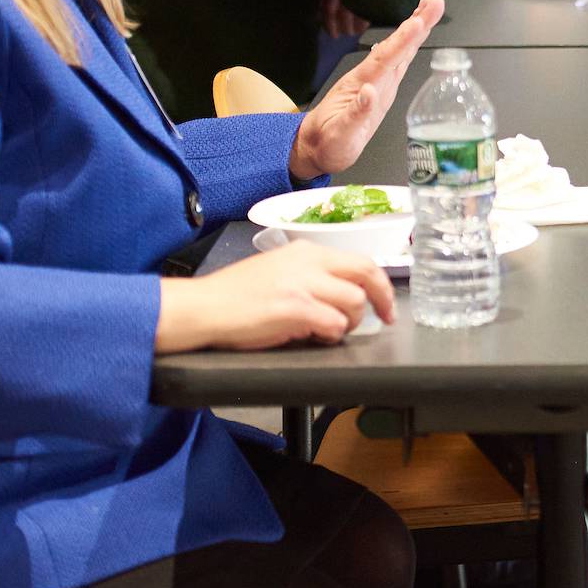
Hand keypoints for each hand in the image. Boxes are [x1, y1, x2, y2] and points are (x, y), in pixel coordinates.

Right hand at [155, 240, 393, 352]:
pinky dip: (332, 335)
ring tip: (330, 331)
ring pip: (355, 301)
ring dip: (350, 322)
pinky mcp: (295, 308)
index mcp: (306, 250)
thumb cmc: (234, 295)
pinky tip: (315, 337)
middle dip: (383, 298)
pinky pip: (334, 324)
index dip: (379, 283)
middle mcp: (308, 261)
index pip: (360, 260)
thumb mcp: (279, 270)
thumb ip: (312, 276)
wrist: (202, 307)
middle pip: (367, 273)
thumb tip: (342, 296)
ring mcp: (302, 284)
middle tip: (385, 317)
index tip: (384, 302)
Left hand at [291, 0, 444, 180]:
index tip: (419, 22)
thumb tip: (370, 92)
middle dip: (416, 23)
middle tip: (434, 1)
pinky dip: (410, 44)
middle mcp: (371, 78)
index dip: (404, 40)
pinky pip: (400, 61)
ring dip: (416, 27)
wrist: (316, 147)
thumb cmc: (328, 143)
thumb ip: (355, 114)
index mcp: (361, 85)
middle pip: (397, 46)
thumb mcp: (339, 135)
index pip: (386, 58)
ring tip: (431, 6)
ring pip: (400, 50)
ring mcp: (378, 83)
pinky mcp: (383, 89)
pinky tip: (419, 30)